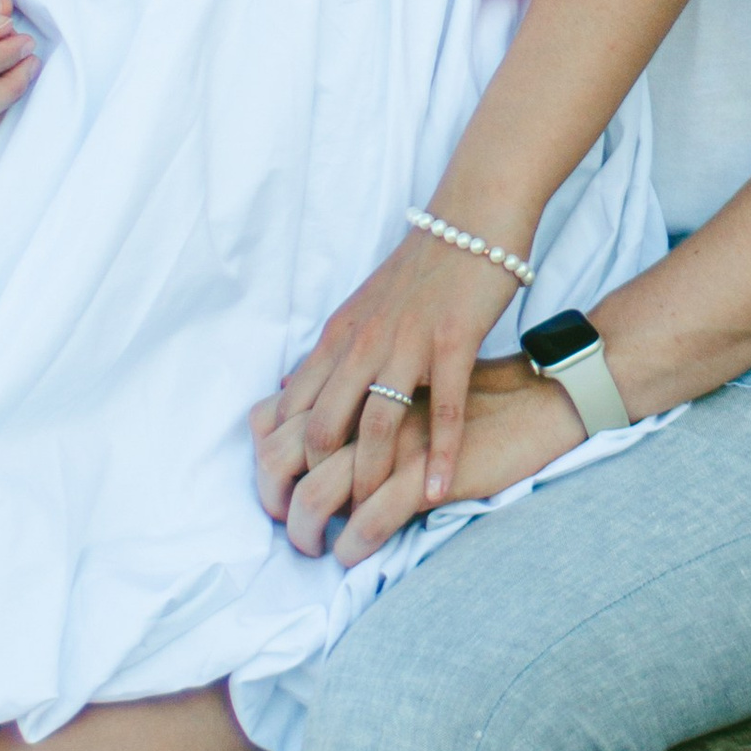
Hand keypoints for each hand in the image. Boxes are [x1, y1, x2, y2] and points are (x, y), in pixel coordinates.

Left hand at [252, 224, 527, 515]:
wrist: (472, 220)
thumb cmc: (419, 272)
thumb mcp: (358, 312)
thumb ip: (327, 358)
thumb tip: (286, 394)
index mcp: (336, 339)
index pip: (289, 412)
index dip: (278, 464)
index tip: (281, 505)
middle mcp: (361, 342)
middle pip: (322, 428)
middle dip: (313, 486)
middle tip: (317, 531)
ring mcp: (406, 342)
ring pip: (375, 426)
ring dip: (369, 481)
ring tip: (368, 524)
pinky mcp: (452, 342)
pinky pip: (443, 409)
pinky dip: (438, 455)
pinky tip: (436, 489)